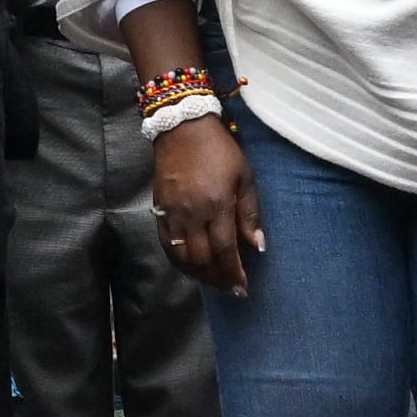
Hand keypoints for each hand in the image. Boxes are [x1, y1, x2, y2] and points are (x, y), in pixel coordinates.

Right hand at [151, 115, 263, 296]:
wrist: (182, 127)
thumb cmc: (219, 149)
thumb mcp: (245, 176)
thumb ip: (250, 213)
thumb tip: (258, 246)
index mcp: (218, 204)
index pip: (225, 250)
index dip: (233, 273)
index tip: (242, 288)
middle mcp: (193, 213)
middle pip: (202, 260)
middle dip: (218, 279)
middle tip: (230, 289)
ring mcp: (172, 213)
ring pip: (182, 257)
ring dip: (198, 275)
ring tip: (213, 282)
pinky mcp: (159, 210)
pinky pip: (166, 245)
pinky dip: (178, 262)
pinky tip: (190, 267)